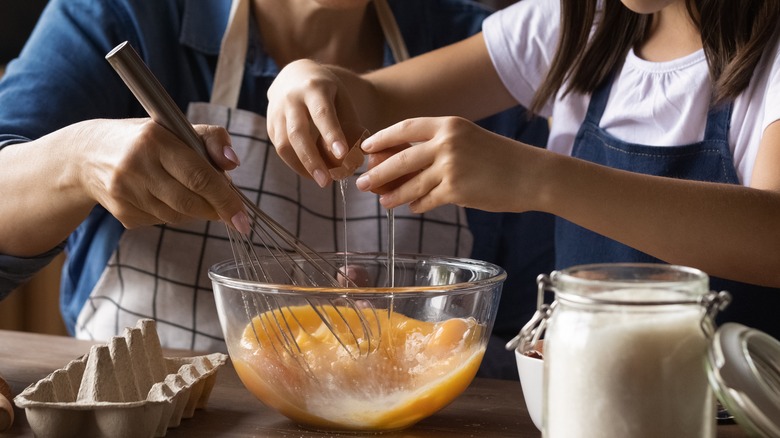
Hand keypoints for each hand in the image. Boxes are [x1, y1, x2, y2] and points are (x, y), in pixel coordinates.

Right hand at [77, 119, 247, 231]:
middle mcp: (136, 167)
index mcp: (154, 140)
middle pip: (191, 202)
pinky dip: (174, 213)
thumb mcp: (176, 128)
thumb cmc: (145, 140)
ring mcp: (126, 193)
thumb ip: (211, 139)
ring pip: (178, 215)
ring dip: (195, 210)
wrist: (87, 156)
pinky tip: (164, 196)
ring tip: (190, 191)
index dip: (226, 200)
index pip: (200, 177)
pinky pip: (162, 221)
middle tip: (227, 209)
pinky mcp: (122, 213)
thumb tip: (233, 164)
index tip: (243, 218)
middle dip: (215, 209)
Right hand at [267, 59, 365, 185]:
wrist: (294, 75)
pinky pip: (280, 149)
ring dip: (302, 166)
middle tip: (326, 182)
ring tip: (321, 180)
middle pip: (298, 133)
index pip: (322, 114)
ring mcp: (276, 112)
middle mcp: (291, 99)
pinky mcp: (270, 125)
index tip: (342, 155)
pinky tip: (311, 172)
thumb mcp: (342, 98)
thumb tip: (358, 155)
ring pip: (284, 144)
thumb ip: (350, 123)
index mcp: (313, 88)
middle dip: (312, 160)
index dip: (331, 135)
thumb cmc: (326, 91)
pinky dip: (296, 164)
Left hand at [356, 116, 536, 212]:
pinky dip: (417, 205)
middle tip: (362, 183)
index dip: (382, 138)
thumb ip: (438, 147)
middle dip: (377, 173)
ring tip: (382, 201)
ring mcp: (450, 167)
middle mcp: (447, 143)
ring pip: (410, 184)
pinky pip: (426, 200)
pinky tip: (411, 207)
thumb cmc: (500, 158)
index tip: (366, 148)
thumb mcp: (468, 140)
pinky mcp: (456, 190)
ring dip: (393, 194)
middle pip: (400, 159)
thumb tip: (402, 164)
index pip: (405, 128)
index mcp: (449, 124)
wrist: (531, 174)